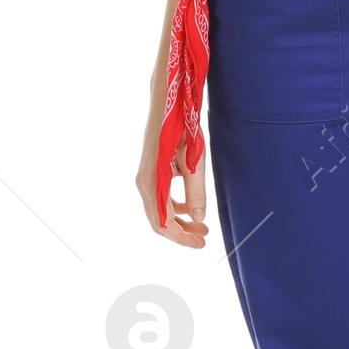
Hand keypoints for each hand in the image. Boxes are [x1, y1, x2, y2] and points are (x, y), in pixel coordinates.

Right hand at [137, 127, 208, 247]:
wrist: (168, 104)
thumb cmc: (182, 129)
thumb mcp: (194, 162)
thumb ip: (196, 192)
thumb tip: (199, 219)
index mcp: (153, 183)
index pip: (165, 223)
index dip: (183, 238)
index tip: (201, 244)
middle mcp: (144, 184)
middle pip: (159, 222)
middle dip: (182, 233)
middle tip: (204, 237)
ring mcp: (145, 178)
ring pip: (159, 212)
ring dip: (179, 222)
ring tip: (201, 225)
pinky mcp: (150, 173)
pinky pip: (159, 199)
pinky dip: (174, 208)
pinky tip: (190, 207)